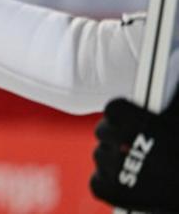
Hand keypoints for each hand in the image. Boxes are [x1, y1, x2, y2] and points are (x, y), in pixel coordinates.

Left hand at [90, 90, 178, 211]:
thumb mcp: (173, 118)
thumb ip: (168, 98)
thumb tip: (171, 80)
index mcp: (126, 114)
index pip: (112, 110)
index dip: (123, 118)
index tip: (134, 123)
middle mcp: (115, 136)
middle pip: (103, 133)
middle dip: (117, 138)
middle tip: (135, 146)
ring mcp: (110, 164)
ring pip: (101, 156)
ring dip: (114, 159)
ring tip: (136, 165)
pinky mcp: (109, 190)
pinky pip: (97, 183)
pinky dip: (108, 183)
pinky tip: (125, 182)